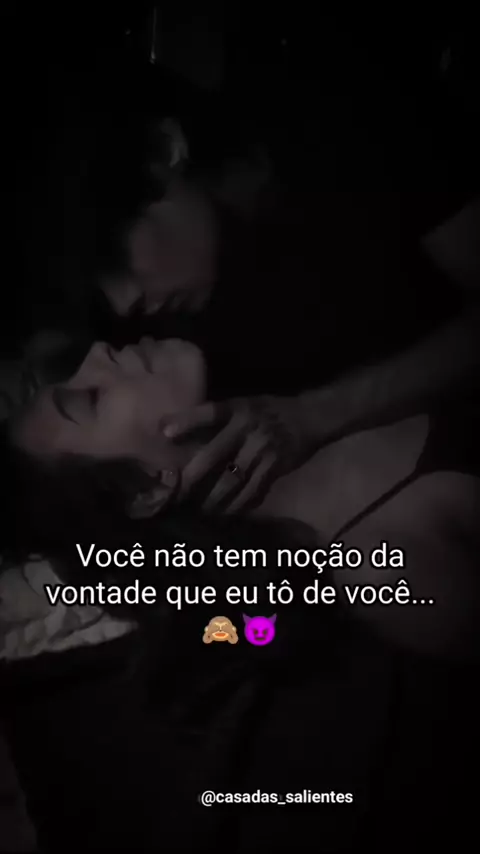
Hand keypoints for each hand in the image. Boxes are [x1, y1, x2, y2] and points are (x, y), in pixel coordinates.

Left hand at [163, 396, 311, 512]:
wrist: (310, 417)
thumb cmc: (266, 411)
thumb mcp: (241, 404)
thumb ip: (211, 418)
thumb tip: (167, 430)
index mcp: (237, 409)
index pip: (209, 413)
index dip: (187, 421)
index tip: (164, 433)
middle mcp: (248, 428)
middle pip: (215, 454)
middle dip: (193, 477)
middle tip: (176, 495)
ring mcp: (263, 449)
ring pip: (232, 479)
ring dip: (213, 499)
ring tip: (197, 511)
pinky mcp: (276, 467)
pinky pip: (253, 492)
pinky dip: (238, 506)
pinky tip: (225, 514)